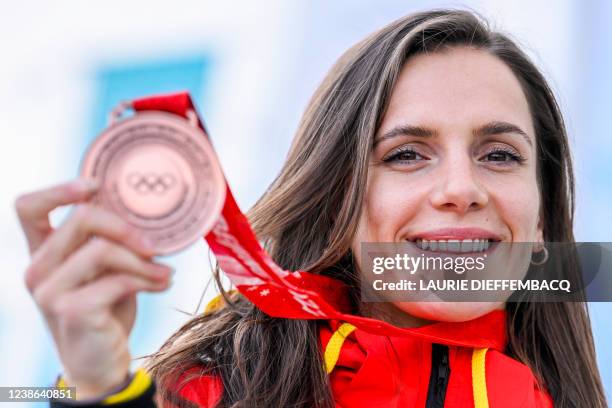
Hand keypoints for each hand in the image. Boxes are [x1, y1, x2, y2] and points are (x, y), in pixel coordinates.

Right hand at [15, 179, 171, 398]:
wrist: (100, 361)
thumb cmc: (105, 308)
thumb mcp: (105, 270)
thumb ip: (109, 242)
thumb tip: (142, 211)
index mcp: (43, 251)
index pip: (28, 207)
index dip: (59, 190)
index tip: (96, 187)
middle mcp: (38, 267)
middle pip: (82, 218)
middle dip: (127, 227)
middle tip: (154, 246)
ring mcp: (49, 290)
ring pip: (103, 249)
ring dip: (143, 260)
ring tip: (164, 271)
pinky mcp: (71, 309)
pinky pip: (117, 279)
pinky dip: (146, 279)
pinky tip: (162, 284)